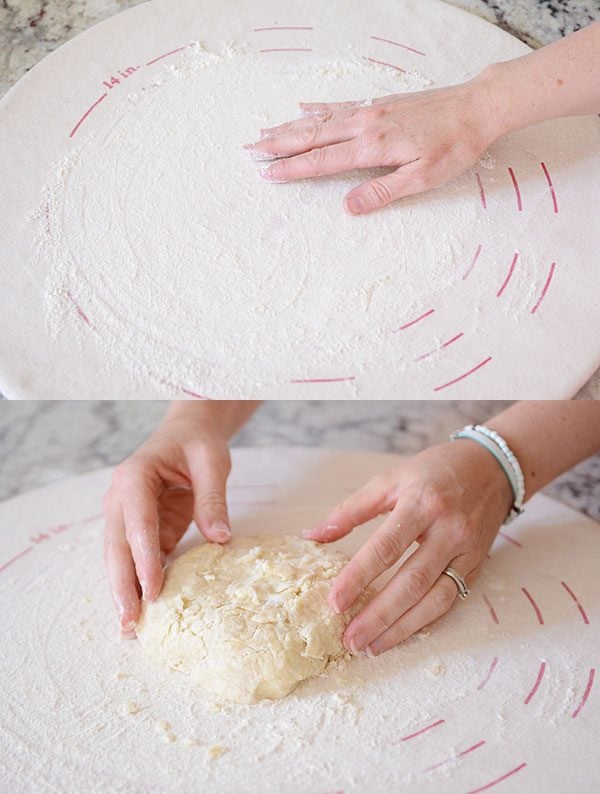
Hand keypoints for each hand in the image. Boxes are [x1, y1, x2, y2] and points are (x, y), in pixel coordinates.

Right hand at [103, 414, 231, 637]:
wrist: (187, 434)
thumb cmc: (197, 443)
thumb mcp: (211, 462)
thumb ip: (212, 498)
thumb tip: (219, 538)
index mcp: (135, 476)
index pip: (138, 521)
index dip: (143, 557)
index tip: (152, 588)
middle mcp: (121, 498)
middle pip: (118, 546)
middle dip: (122, 585)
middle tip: (129, 622)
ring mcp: (127, 516)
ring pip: (121, 558)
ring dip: (125, 591)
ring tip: (130, 628)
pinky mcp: (141, 530)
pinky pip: (137, 559)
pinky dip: (139, 584)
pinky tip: (144, 610)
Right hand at [245, 75, 496, 214]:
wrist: (476, 107)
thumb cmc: (454, 146)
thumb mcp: (422, 179)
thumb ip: (383, 192)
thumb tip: (348, 207)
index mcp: (373, 147)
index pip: (322, 161)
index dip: (293, 170)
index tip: (268, 175)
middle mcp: (365, 124)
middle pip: (312, 135)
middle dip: (279, 144)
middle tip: (250, 150)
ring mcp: (371, 110)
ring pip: (320, 119)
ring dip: (290, 126)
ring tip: (264, 131)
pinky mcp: (380, 103)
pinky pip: (339, 105)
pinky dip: (317, 108)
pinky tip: (302, 108)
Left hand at [303, 440, 512, 654]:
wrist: (493, 467)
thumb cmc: (434, 471)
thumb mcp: (390, 479)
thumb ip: (350, 510)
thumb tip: (312, 535)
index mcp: (422, 503)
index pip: (386, 547)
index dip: (359, 577)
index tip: (335, 603)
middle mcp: (449, 529)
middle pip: (411, 582)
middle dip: (379, 615)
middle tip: (350, 639)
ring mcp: (467, 550)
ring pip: (434, 599)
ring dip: (401, 628)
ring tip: (371, 646)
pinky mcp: (477, 565)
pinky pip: (450, 599)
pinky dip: (424, 620)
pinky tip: (401, 633)